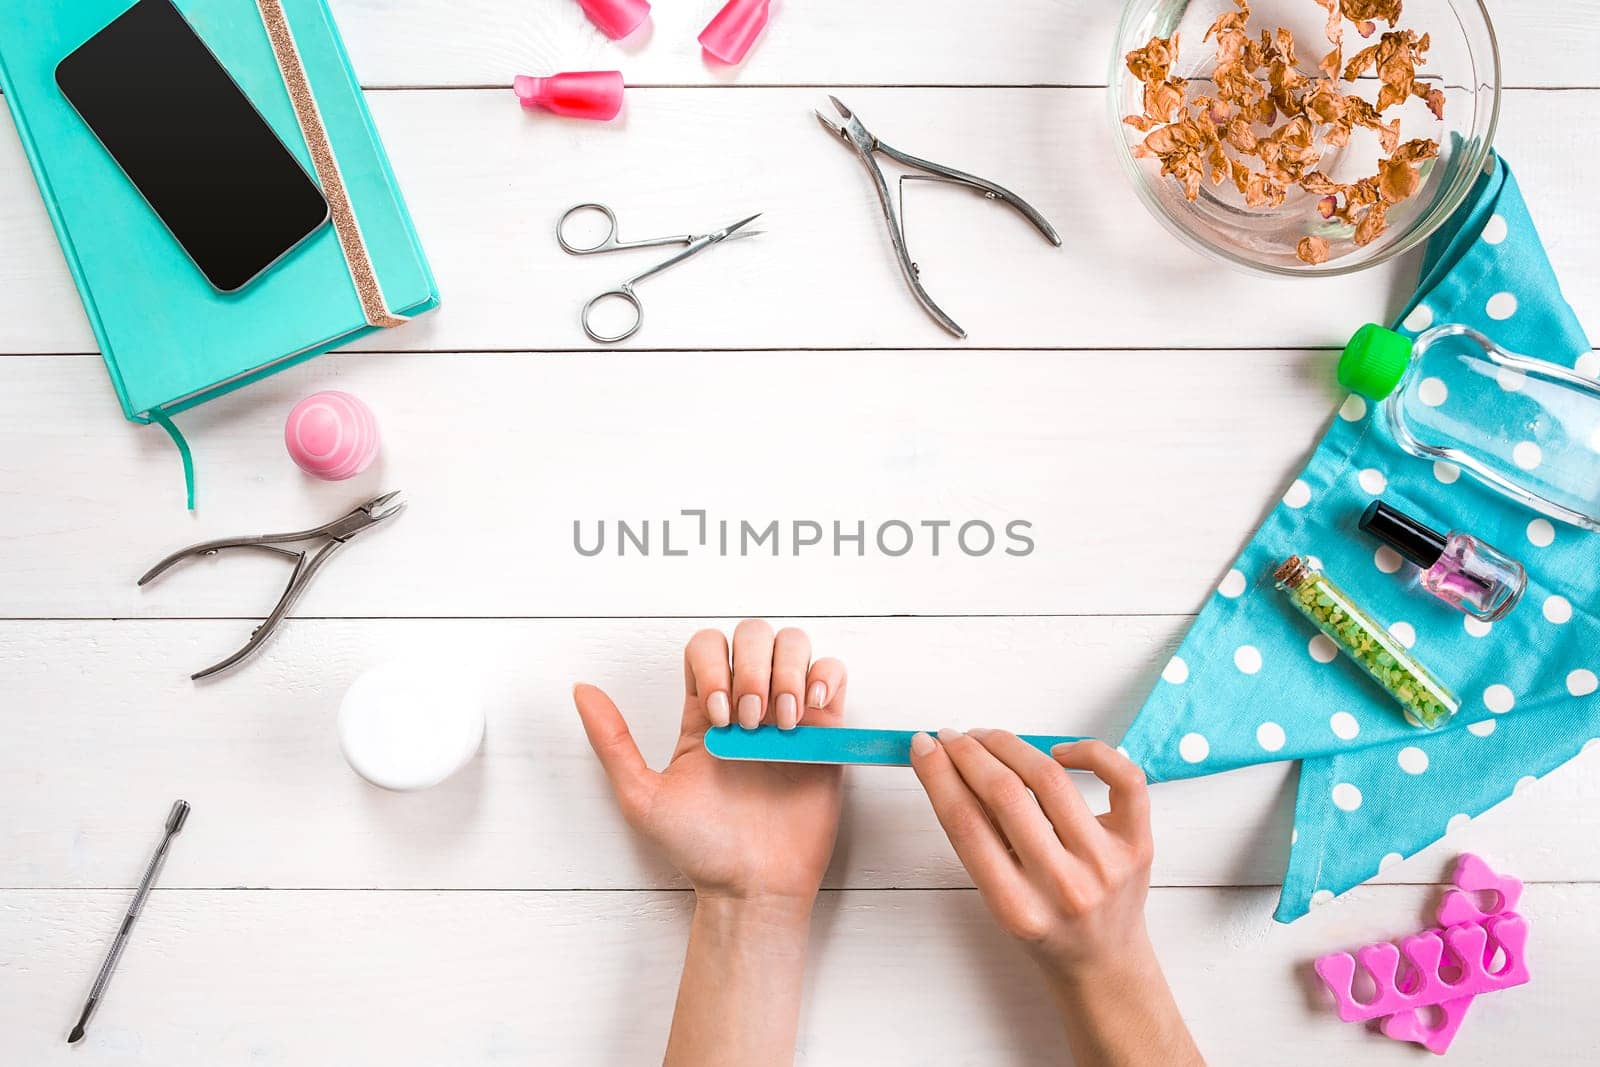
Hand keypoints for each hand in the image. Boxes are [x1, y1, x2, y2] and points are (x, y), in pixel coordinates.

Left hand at [573, 619, 847, 904]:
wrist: (752, 887)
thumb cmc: (699, 850)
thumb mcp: (641, 797)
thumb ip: (612, 741)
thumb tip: (581, 689)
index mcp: (703, 713)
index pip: (706, 647)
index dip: (713, 665)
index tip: (717, 719)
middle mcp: (745, 705)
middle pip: (751, 635)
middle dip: (751, 669)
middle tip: (750, 722)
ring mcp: (786, 716)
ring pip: (791, 644)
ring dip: (786, 671)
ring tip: (782, 722)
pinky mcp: (825, 732)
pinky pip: (832, 673)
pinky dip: (824, 676)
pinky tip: (809, 711)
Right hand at [911, 731, 1202, 1065]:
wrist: (1104, 962)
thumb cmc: (1047, 929)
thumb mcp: (999, 900)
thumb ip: (981, 842)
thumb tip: (953, 767)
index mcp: (1018, 908)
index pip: (965, 823)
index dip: (937, 775)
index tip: (923, 748)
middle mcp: (1064, 886)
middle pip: (1004, 794)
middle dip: (968, 753)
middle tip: (952, 737)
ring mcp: (1105, 863)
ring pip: (1050, 779)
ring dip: (1010, 746)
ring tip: (989, 738)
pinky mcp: (1138, 844)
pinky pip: (1124, 779)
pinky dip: (1091, 752)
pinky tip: (1059, 751)